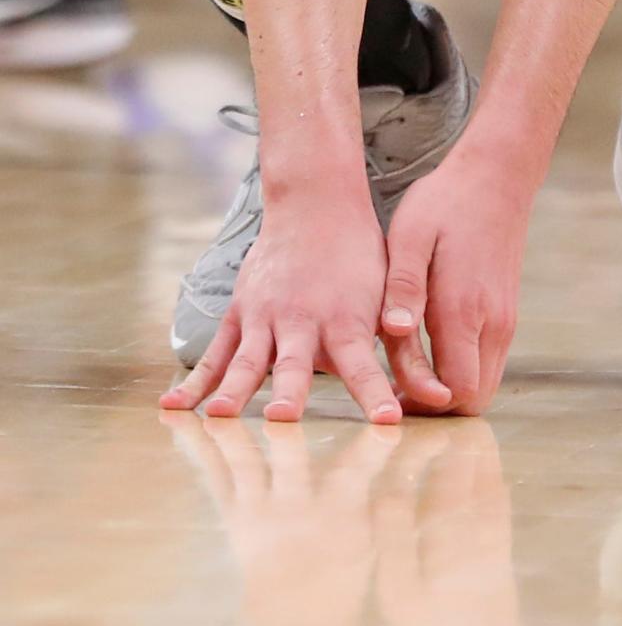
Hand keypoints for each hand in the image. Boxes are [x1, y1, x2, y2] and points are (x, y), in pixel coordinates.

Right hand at [159, 190, 451, 422]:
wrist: (316, 204)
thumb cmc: (361, 259)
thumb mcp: (389, 298)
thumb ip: (408, 353)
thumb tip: (444, 398)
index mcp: (344, 319)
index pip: (364, 364)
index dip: (375, 393)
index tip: (388, 422)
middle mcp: (302, 320)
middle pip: (296, 363)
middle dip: (292, 392)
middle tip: (284, 418)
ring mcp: (265, 317)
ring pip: (247, 360)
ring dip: (236, 391)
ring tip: (220, 420)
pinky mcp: (240, 313)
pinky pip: (215, 353)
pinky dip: (196, 381)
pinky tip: (173, 408)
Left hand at [380, 143, 533, 414]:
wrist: (497, 178)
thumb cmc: (446, 203)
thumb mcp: (411, 235)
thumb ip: (403, 287)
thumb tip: (393, 331)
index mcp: (464, 310)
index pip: (457, 392)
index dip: (425, 406)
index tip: (389, 394)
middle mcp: (492, 324)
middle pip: (474, 401)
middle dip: (436, 408)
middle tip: (394, 391)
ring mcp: (504, 321)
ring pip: (484, 384)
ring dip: (449, 391)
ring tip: (406, 373)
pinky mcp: (506, 314)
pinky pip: (488, 362)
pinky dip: (462, 371)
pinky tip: (429, 352)